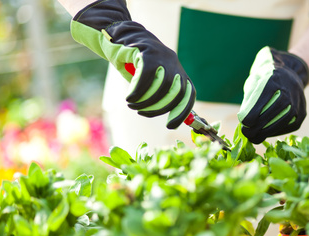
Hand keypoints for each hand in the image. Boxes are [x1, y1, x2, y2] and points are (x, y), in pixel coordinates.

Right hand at [70, 0, 194, 128]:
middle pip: (175, 92)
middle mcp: (174, 63)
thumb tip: (164, 112)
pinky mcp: (147, 51)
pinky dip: (138, 90)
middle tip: (142, 113)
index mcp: (179, 72)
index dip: (181, 112)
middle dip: (158, 108)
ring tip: (133, 106)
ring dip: (146, 101)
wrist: (120, 38)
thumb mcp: (151, 80)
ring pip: (160, 85)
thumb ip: (160, 94)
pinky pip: (145, 76)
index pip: (188, 94)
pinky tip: (130, 97)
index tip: (170, 125)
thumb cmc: (136, 65)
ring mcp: (162, 56)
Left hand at [237, 46, 308, 143]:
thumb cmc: (265, 80)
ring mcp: (298, 101)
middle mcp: (289, 89)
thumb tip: (245, 122)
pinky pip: (291, 125)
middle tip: (247, 133)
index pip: (262, 99)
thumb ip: (249, 100)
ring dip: (267, 132)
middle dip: (258, 126)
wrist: (288, 73)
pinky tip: (267, 133)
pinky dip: (278, 131)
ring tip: (255, 137)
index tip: (244, 123)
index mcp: (273, 79)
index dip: (252, 114)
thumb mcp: (254, 83)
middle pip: (274, 112)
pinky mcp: (303, 112)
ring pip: (284, 120)